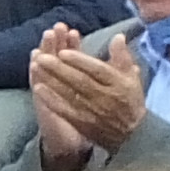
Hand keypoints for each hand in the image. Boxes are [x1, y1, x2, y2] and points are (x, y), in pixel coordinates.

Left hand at [25, 28, 144, 167]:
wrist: (132, 134)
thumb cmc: (130, 100)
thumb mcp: (131, 77)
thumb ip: (122, 57)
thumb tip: (117, 36)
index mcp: (118, 84)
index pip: (98, 70)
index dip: (80, 61)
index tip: (63, 51)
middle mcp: (105, 97)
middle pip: (80, 81)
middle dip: (60, 68)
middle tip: (43, 56)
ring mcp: (93, 111)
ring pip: (69, 94)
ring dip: (51, 80)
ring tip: (36, 66)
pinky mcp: (83, 122)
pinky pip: (65, 110)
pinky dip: (51, 99)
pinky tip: (38, 88)